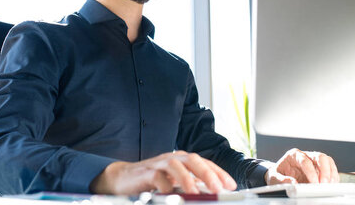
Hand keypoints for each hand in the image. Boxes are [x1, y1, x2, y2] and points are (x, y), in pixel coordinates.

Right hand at [90, 151, 236, 194]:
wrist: (123, 177)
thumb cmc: (152, 181)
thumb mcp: (175, 182)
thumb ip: (190, 185)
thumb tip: (211, 193)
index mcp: (182, 160)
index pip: (204, 162)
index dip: (219, 172)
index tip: (231, 185)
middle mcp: (172, 158)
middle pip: (193, 160)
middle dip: (208, 173)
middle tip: (219, 188)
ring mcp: (159, 163)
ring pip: (176, 165)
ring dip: (188, 179)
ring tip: (196, 192)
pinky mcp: (145, 172)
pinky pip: (157, 176)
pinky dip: (166, 186)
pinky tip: (172, 195)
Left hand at [265, 148, 338, 183]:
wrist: (280, 176)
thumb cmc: (278, 175)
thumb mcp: (273, 178)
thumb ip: (281, 180)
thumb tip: (293, 184)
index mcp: (294, 155)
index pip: (305, 161)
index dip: (311, 172)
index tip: (313, 183)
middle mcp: (306, 156)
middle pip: (320, 157)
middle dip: (324, 171)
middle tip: (324, 184)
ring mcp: (314, 162)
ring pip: (328, 161)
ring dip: (331, 174)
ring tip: (329, 186)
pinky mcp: (320, 169)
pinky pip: (331, 169)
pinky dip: (333, 177)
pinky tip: (332, 185)